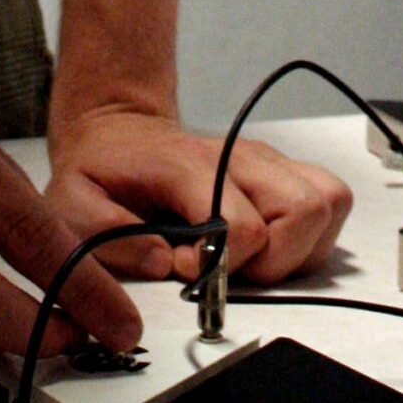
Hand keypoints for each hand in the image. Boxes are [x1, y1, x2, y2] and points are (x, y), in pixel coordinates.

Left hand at [45, 102, 352, 284]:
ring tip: (252, 261)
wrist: (118, 132)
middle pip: (304, 212)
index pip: (243, 226)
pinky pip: (330, 202)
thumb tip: (163, 262)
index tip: (187, 269)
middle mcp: (239, 157)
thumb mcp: (72, 203)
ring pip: (327, 204)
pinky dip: (311, 236)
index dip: (222, 265)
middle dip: (275, 262)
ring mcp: (267, 161)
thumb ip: (107, 235)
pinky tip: (271, 247)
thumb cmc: (101, 171)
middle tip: (231, 271)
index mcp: (189, 164)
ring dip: (299, 249)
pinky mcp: (284, 170)